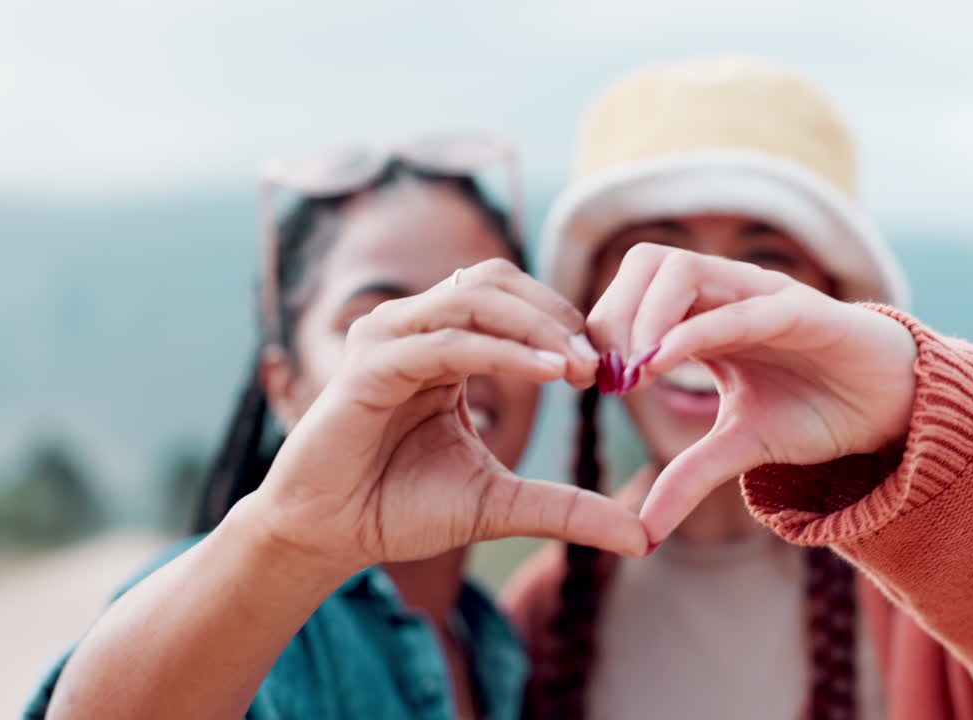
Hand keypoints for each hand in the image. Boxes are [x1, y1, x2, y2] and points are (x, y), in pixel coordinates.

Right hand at [245, 259, 646, 577]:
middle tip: (602, 362)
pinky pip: (448, 342)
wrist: (331, 538)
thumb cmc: (402, 508)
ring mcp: (387, 340)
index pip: (510, 297)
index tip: (608, 368)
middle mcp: (413, 328)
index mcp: (443, 344)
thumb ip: (567, 506)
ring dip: (537, 326)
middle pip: (496, 281)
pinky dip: (502, 353)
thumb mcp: (502, 502)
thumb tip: (641, 536)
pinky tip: (549, 373)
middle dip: (557, 314)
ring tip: (582, 366)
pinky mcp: (370, 366)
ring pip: (474, 298)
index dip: (563, 320)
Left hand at [586, 244, 917, 542]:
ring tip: (633, 372)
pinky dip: (694, 330)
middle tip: (604, 375)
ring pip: (683, 267)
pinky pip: (741, 308)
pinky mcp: (803, 310)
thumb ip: (688, 477)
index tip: (589, 382)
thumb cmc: (817, 410)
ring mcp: (762, 296)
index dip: (601, 329)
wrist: (893, 410)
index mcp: (704, 315)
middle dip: (612, 314)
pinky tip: (660, 365)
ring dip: (644, 316)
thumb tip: (640, 532)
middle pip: (646, 262)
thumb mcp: (740, 447)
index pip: (632, 292)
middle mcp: (727, 295)